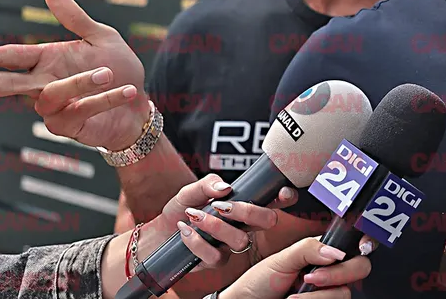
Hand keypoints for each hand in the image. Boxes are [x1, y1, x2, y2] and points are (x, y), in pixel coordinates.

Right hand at [0, 0, 149, 149]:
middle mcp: (45, 84)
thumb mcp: (101, 37)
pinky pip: (79, 111)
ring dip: (80, 83)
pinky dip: (104, 99)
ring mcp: (55, 108)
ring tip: (108, 73)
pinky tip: (127, 90)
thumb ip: (76, 18)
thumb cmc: (119, 68)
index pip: (14, 56)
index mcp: (47, 60)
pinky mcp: (70, 126)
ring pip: (52, 95)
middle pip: (13, 84)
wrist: (140, 101)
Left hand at [143, 174, 296, 267]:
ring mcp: (231, 244)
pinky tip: (185, 230)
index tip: (281, 193)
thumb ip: (208, 184)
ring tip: (195, 216)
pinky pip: (216, 256)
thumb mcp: (191, 190)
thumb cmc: (181, 208)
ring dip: (217, 227)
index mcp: (243, 204)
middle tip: (223, 206)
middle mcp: (243, 225)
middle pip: (267, 221)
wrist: (160, 232)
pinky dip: (198, 241)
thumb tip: (226, 188)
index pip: (274, 200)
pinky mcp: (216, 261)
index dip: (285, 197)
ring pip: (241, 240)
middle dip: (249, 212)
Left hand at [219, 236, 372, 298]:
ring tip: (294, 296)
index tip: (362, 247)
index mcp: (324, 254)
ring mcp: (328, 293)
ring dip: (318, 295)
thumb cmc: (259, 283)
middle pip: (360, 268)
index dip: (366, 243)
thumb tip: (336, 252)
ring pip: (345, 292)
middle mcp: (331, 274)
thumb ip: (310, 249)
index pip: (353, 246)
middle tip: (312, 277)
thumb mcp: (281, 259)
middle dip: (339, 273)